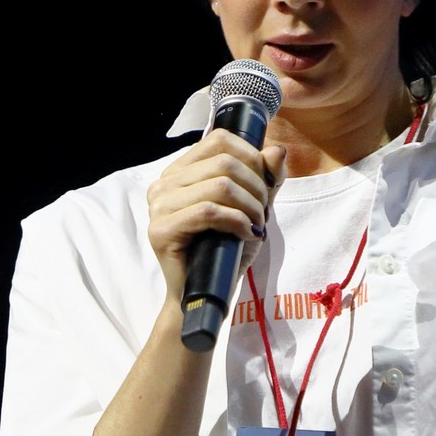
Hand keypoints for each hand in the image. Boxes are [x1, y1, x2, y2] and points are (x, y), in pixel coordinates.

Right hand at [145, 133, 286, 304]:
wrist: (207, 294)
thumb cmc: (226, 250)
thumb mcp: (252, 207)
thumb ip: (265, 178)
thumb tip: (277, 150)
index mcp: (181, 171)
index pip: (220, 140)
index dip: (252, 157)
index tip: (265, 186)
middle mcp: (164, 183)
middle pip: (224, 162)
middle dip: (256, 188)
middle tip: (262, 214)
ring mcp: (158, 206)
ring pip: (220, 186)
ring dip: (250, 207)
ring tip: (256, 227)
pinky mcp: (161, 230)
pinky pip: (209, 211)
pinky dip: (237, 221)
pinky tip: (246, 235)